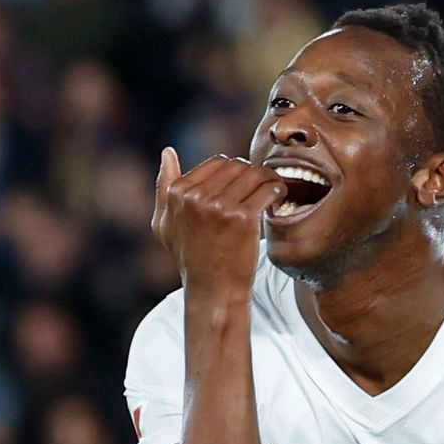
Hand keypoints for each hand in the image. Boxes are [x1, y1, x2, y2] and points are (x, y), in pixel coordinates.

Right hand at [151, 147, 286, 294]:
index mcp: (178, 194)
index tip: (245, 184)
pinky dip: (277, 190)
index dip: (235, 171)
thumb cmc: (190, 259)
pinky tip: (279, 198)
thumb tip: (168, 152)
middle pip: (236, 165)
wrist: (213, 291)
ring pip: (253, 173)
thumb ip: (164, 187)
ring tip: (273, 189)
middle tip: (262, 186)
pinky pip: (267, 189)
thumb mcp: (164, 225)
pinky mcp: (243, 219)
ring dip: (268, 178)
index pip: (216, 162)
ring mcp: (220, 208)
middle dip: (252, 173)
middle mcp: (196, 197)